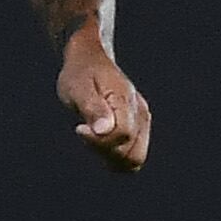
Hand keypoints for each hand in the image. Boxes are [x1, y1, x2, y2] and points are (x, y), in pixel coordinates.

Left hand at [58, 29, 149, 171]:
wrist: (90, 60)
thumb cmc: (80, 73)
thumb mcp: (78, 86)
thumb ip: (92, 108)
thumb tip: (103, 131)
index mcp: (126, 101)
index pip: (122, 135)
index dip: (98, 139)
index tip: (79, 128)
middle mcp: (141, 114)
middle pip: (132, 155)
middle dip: (104, 152)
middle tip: (84, 132)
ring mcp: (143, 123)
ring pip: (134, 160)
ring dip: (110, 157)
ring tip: (91, 135)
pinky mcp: (139, 129)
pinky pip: (132, 156)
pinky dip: (114, 156)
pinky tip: (97, 141)